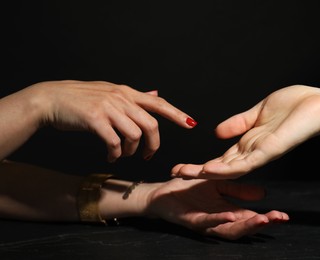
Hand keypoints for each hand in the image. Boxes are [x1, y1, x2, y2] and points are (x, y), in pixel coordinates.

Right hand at [31, 80, 196, 160]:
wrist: (52, 98)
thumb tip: (156, 93)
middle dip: (153, 145)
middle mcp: (121, 98)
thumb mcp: (111, 91)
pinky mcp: (95, 119)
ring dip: (132, 151)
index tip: (191, 124)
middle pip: (151, 125)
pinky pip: (115, 142)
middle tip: (147, 155)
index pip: (158, 103)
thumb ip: (135, 96)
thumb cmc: (81, 98)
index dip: (176, 114)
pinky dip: (116, 153)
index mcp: (127, 92)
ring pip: (135, 135)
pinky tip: (111, 156)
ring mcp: (108, 108)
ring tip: (123, 154)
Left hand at [144, 178, 288, 239]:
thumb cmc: (189, 190)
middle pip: (243, 227)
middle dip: (261, 224)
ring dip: (245, 225)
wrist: (163, 192)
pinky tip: (230, 215)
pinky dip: (218, 220)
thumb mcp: (219, 185)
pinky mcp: (191, 220)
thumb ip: (238, 190)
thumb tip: (263, 193)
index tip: (284, 216)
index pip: (250, 217)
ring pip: (228, 229)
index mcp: (226, 212)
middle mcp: (218, 220)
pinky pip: (206, 222)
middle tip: (278, 219)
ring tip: (262, 219)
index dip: (267, 218)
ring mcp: (205, 223)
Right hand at [171, 85, 319, 178]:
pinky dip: (226, 168)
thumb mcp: (257, 112)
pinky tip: (210, 169)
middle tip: (174, 173)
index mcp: (249, 143)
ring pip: (229, 168)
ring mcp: (260, 154)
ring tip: (184, 173)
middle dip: (197, 170)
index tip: (181, 165)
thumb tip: (217, 132)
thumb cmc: (294, 105)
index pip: (221, 158)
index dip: (202, 162)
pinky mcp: (269, 152)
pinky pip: (245, 163)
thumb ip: (238, 123)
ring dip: (206, 172)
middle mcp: (252, 152)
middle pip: (221, 166)